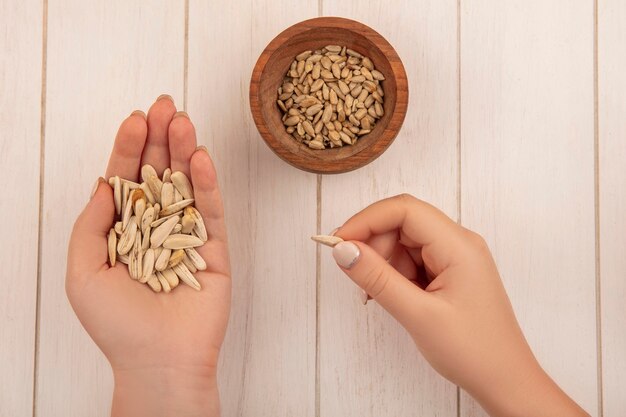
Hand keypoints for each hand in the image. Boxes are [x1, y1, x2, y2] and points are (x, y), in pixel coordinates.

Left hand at [66, 96, 229, 416]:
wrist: (158, 360)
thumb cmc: (116, 324)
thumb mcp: (84, 270)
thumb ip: (92, 224)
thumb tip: (104, 183)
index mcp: (124, 229)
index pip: (126, 178)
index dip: (129, 147)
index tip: (135, 118)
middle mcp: (155, 226)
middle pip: (159, 172)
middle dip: (160, 138)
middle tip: (164, 105)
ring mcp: (186, 234)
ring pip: (187, 184)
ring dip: (185, 151)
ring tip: (182, 120)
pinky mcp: (214, 247)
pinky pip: (211, 209)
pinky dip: (208, 182)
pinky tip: (201, 157)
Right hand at [332, 194, 588, 416]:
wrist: (505, 381)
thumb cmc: (474, 351)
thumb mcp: (418, 315)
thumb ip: (377, 278)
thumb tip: (343, 249)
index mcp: (459, 246)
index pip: (405, 210)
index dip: (367, 220)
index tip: (339, 242)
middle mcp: (458, 243)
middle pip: (402, 223)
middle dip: (374, 244)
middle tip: (358, 276)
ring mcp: (454, 257)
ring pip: (404, 242)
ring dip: (382, 262)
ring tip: (377, 295)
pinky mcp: (449, 272)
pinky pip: (412, 259)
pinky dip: (394, 274)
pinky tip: (391, 296)